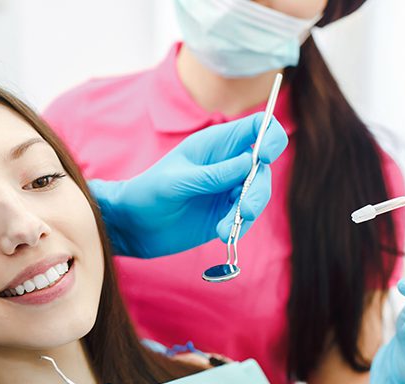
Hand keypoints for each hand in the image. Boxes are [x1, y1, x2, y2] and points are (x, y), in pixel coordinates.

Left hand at [91, 112, 287, 257]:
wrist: (134, 226)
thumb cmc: (148, 193)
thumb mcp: (177, 182)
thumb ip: (212, 174)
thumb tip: (250, 162)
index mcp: (215, 143)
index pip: (257, 127)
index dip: (270, 136)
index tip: (266, 156)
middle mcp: (227, 163)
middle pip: (262, 167)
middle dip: (258, 189)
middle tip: (246, 211)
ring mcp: (228, 189)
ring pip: (257, 194)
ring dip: (248, 212)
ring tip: (225, 229)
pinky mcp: (226, 213)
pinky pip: (246, 218)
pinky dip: (240, 227)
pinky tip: (223, 234)